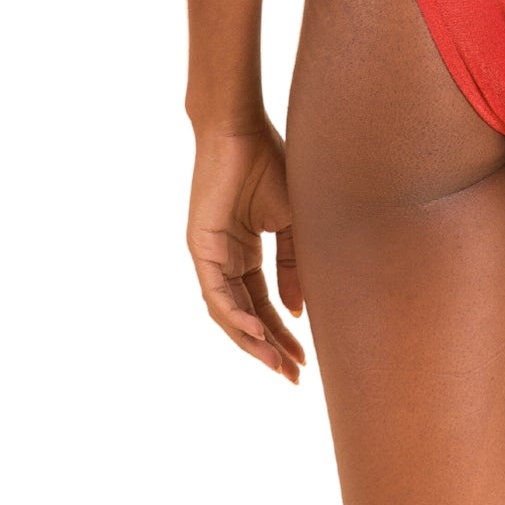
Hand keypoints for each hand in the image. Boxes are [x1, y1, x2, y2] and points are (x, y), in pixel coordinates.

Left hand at [187, 119, 306, 381]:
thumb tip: (296, 310)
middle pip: (247, 316)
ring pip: (229, 313)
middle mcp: (226, 260)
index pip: (264, 304)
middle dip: (269, 348)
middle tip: (293, 375)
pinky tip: (257, 334)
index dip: (283, 332)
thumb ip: (292, 264)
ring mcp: (211, 256)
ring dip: (252, 341)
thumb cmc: (270, 162)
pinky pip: (216, 294)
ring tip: (277, 364)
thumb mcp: (291, 221)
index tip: (304, 358)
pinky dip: (236, 317)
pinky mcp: (200, 249)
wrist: (241, 129)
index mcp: (247, 252)